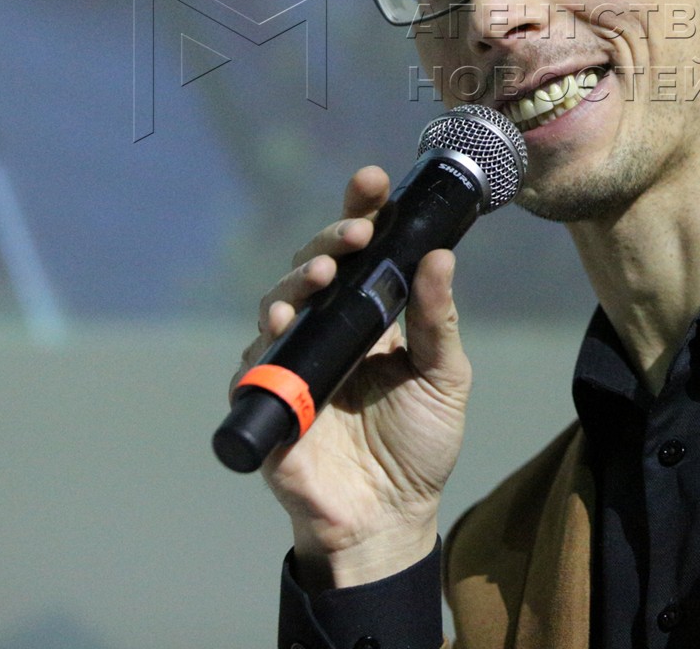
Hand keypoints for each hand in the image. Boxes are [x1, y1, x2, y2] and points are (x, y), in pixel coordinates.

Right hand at [233, 165, 469, 586]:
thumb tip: (442, 256)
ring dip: (297, 280)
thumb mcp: (444, 377)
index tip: (371, 182)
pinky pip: (256, 360)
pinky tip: (281, 323)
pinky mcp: (270, 399)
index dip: (360, 213)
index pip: (363, 252)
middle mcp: (329, 330)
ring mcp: (295, 361)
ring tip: (321, 276)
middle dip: (330, 241)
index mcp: (372, 316)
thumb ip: (440, 321)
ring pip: (281, 301)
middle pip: (315, 266)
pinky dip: (265, 339)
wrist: (389, 518)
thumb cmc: (418, 446)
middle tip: (355, 236)